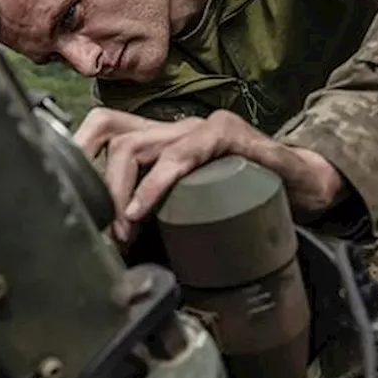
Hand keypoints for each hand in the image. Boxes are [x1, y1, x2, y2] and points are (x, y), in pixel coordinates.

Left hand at [73, 107, 346, 241]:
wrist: (309, 186)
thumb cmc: (247, 199)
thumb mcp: (190, 205)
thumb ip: (157, 213)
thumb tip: (112, 250)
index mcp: (161, 140)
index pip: (102, 128)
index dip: (76, 155)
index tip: (69, 202)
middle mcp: (174, 127)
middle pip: (109, 133)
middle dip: (92, 181)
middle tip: (99, 228)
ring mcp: (199, 128)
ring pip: (135, 143)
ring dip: (118, 190)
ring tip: (123, 229)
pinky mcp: (228, 136)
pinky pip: (182, 153)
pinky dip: (156, 183)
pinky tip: (141, 210)